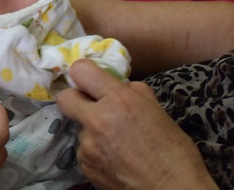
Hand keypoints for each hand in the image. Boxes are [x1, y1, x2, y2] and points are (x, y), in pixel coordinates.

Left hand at [57, 60, 217, 189]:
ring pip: (78, 127)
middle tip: (91, 106)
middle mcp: (97, 120)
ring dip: (91, 130)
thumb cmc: (173, 150)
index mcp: (118, 100)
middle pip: (65, 98)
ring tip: (115, 142)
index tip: (89, 80)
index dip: (84, 74)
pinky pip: (83, 149)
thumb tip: (114, 84)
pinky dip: (94, 151)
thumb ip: (130, 91)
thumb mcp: (155, 109)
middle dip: (76, 99)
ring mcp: (87, 145)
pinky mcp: (84, 166)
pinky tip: (113, 157)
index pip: (80, 71)